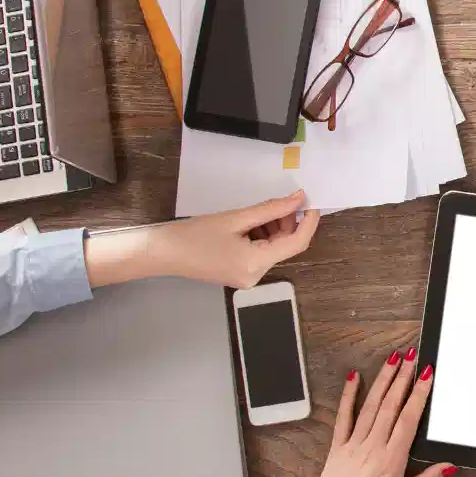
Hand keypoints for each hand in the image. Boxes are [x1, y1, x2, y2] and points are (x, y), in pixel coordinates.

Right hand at [85, 191, 320, 288]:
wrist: (162, 252)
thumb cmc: (194, 235)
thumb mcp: (236, 218)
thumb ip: (271, 209)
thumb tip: (298, 199)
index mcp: (256, 264)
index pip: (297, 244)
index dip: (308, 222)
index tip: (313, 202)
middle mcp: (256, 276)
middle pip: (285, 246)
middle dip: (287, 222)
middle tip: (281, 200)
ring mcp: (247, 277)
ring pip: (274, 248)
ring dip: (273, 227)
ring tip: (258, 211)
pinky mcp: (240, 273)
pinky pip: (261, 252)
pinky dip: (262, 235)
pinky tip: (249, 222)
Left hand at [293, 349, 453, 476]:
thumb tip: (448, 467)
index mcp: (391, 461)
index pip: (408, 419)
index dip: (419, 394)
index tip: (426, 374)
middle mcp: (372, 448)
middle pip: (390, 405)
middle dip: (403, 378)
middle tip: (412, 356)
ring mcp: (352, 445)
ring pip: (371, 406)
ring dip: (383, 380)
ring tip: (392, 359)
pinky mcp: (337, 449)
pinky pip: (344, 417)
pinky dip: (349, 396)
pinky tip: (353, 378)